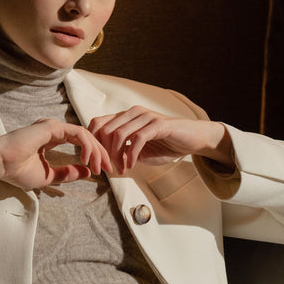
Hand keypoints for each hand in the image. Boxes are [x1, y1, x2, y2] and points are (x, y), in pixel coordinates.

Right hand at [0, 119, 112, 190]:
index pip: (79, 143)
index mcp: (50, 139)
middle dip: (100, 152)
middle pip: (86, 137)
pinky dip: (87, 146)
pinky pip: (78, 133)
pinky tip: (89, 160)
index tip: (102, 171)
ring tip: (100, 167)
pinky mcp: (52, 126)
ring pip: (84, 134)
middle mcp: (53, 130)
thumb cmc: (16, 171)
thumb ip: (67, 172)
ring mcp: (52, 126)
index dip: (93, 156)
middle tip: (109, 168)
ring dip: (96, 150)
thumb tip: (87, 171)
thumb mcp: (48, 176)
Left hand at [88, 106, 233, 173]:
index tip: (96, 162)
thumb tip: (104, 161)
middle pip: (104, 130)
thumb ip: (121, 152)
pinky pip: (137, 139)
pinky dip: (130, 155)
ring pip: (118, 134)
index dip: (92, 143)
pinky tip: (130, 166)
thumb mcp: (138, 150)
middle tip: (106, 169)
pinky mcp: (158, 124)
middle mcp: (132, 113)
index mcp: (125, 117)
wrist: (191, 139)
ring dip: (115, 156)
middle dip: (102, 153)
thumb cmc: (165, 144)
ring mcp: (145, 117)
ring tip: (120, 169)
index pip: (97, 123)